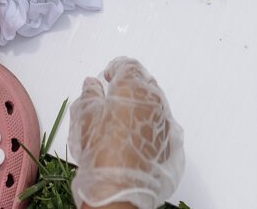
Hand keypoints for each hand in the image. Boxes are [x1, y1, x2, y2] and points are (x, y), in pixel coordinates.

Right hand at [68, 57, 184, 208]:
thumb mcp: (85, 118)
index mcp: (133, 88)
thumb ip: (90, 94)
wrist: (120, 189)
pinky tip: (135, 136)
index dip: (116, 69)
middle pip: (144, 82)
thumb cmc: (100, 152)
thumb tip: (92, 84)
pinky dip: (150, 123)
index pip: (128, 66)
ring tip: (122, 119)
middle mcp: (154, 99)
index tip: (108, 77)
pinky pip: (160, 123)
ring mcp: (165, 120)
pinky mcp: (171, 140)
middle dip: (130, 85)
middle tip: (113, 97)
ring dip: (141, 104)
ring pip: (154, 102)